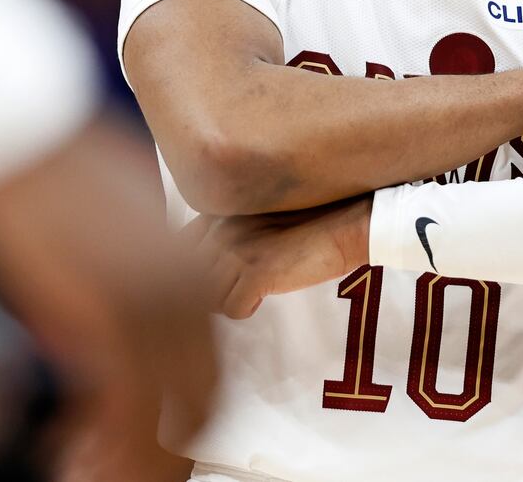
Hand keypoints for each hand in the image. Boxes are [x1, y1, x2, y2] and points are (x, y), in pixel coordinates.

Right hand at [0, 119, 217, 481]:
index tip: (147, 434)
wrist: (18, 128)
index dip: (186, 407)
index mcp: (195, 259)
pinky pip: (126, 414)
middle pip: (206, 395)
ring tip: (88, 473)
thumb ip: (132, 272)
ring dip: (133, 460)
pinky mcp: (112, 316)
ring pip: (173, 416)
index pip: (214, 356)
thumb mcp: (115, 221)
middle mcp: (190, 284)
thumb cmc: (51, 167)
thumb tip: (103, 327)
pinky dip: (102, 451)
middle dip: (165, 447)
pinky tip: (67, 459)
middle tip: (122, 468)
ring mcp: (157, 302)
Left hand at [187, 197, 371, 318]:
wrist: (345, 225)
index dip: (192, 274)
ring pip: (207, 297)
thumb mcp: (254, 220)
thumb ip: (223, 236)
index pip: (177, 252)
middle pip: (188, 280)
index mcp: (217, 214)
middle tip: (235, 290)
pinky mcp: (258, 272)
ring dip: (228, 300)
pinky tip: (263, 296)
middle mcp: (221, 229)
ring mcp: (237, 250)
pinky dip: (247, 309)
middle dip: (208, 291)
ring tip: (250, 291)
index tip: (214, 279)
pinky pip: (233, 309)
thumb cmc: (304, 225)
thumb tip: (198, 274)